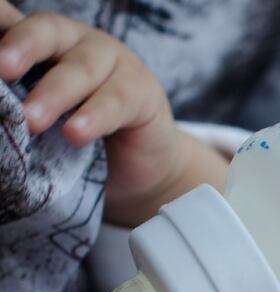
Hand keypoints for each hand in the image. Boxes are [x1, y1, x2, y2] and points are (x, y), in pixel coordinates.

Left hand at [0, 3, 186, 225]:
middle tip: (3, 70)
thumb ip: (16, 101)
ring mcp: (116, 63)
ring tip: (32, 121)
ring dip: (55, 93)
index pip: (16, 22)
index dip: (2, 26)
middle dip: (24, 48)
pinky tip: (75, 134)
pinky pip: (117, 101)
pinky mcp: (143, 93)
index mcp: (46, 41)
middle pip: (49, 33)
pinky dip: (94, 117)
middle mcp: (79, 41)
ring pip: (82, 68)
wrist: (143, 158)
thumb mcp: (42, 112)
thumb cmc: (80, 132)